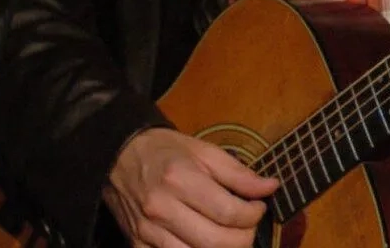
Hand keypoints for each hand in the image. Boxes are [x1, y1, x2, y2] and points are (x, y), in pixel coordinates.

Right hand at [103, 127, 278, 247]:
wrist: (118, 157)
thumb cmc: (166, 151)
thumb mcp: (205, 151)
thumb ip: (239, 173)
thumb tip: (271, 187)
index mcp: (181, 180)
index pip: (228, 212)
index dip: (253, 215)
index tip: (259, 207)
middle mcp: (161, 208)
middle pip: (215, 241)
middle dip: (244, 238)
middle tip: (249, 226)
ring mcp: (147, 231)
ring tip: (231, 236)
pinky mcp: (137, 244)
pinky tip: (206, 243)